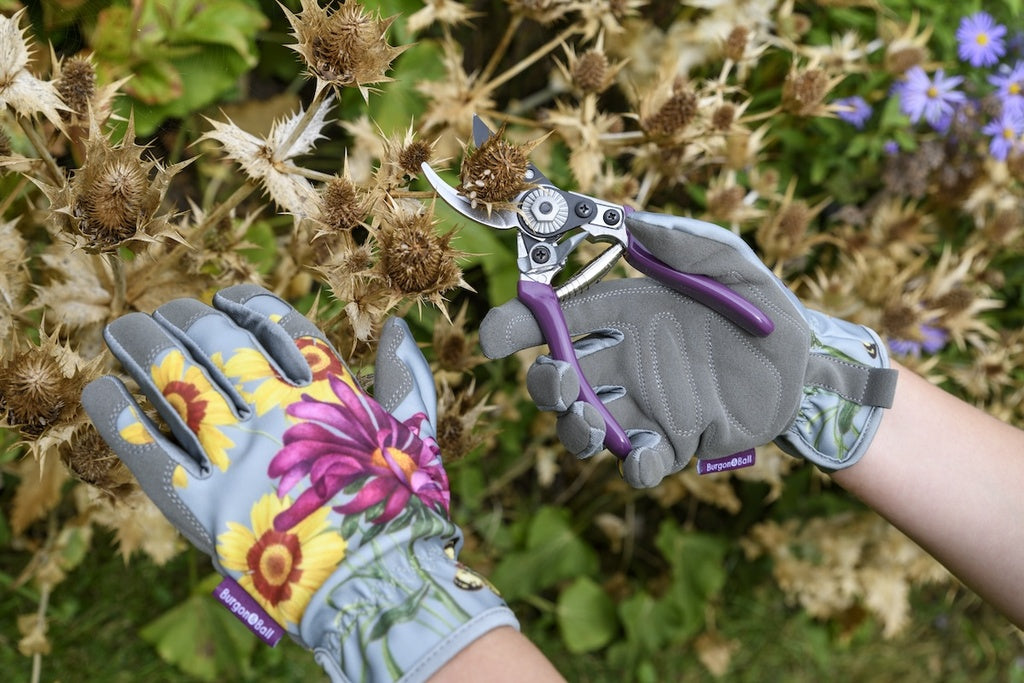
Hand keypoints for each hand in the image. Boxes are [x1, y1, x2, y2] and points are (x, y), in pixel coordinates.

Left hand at [82, 284, 515, 681]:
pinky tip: (100, 389)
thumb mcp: (413, 436)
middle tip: (161, 311)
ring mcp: (239, 458)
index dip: (245, 304)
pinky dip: (118, 414)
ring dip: (143, 348)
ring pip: (178, 383)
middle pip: (219, 344)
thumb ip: (405, 378)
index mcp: (329, 396)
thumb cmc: (399, 512)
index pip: (280, 327)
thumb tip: (396, 326)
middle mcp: (279, 415)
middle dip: (184, 318)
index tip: (223, 300)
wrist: (375, 588)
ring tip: (122, 330)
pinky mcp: (203, 506)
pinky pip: (147, 448)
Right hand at [480, 212, 897, 487]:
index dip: (517, 326)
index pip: (555, 318)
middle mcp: (625, 360)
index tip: (494, 337)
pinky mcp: (677, 442)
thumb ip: (681, 240)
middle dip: (544, 384)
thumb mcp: (729, 261)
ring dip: (574, 429)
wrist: (812, 365)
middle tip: (560, 380)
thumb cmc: (766, 305)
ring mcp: (647, 405)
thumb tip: (627, 219)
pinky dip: (635, 465)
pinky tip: (646, 454)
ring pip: (585, 427)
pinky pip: (641, 463)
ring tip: (592, 421)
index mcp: (625, 312)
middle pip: (558, 378)